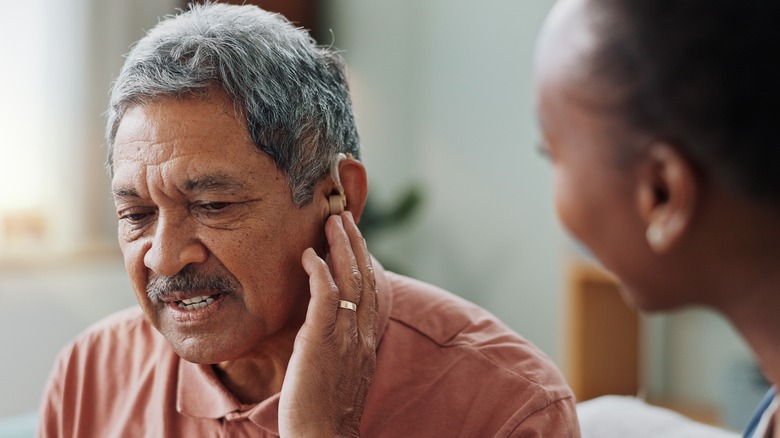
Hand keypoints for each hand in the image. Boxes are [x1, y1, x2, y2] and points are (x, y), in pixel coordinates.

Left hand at [279, 211, 377, 436]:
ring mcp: (345, 337)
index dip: (363, 260)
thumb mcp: (339, 372)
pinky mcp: (322, 342)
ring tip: (332, 222)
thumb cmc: (323, 412)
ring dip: (341, 247)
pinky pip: (326, 297)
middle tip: (344, 216)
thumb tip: (327, 326)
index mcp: (366, 341)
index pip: (369, 291)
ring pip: (350, 281)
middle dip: (355, 243)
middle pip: (364, 278)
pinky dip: (320, 272)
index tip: (354, 238)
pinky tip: (310, 255)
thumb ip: (339, 345)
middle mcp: (361, 335)